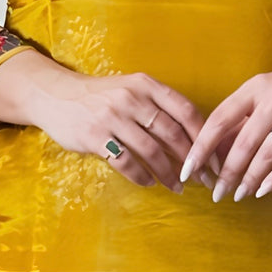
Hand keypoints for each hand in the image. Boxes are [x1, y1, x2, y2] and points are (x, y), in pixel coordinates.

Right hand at [0, 52, 206, 191]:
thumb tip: (197, 136)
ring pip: (151, 151)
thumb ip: (160, 106)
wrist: (57, 95)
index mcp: (146, 85)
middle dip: (191, 160)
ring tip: (178, 186)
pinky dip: (142, 176)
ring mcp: (112, 117)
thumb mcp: (132, 89)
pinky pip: (126, 162)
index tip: (214, 158)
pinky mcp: (95, 137)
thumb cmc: (102, 96)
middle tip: (201, 178)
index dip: (205, 137)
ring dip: (169, 173)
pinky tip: (150, 183)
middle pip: (172, 134)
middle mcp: (132, 98)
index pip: (186, 111)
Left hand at [179, 52, 271, 202]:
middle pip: (242, 143)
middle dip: (226, 172)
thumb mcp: (267, 93)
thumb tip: (214, 151)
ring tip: (239, 194)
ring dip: (250, 179)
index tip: (188, 168)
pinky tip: (264, 190)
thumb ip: (244, 118)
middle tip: (216, 192)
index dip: (201, 146)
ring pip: (266, 154)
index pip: (219, 119)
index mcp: (255, 88)